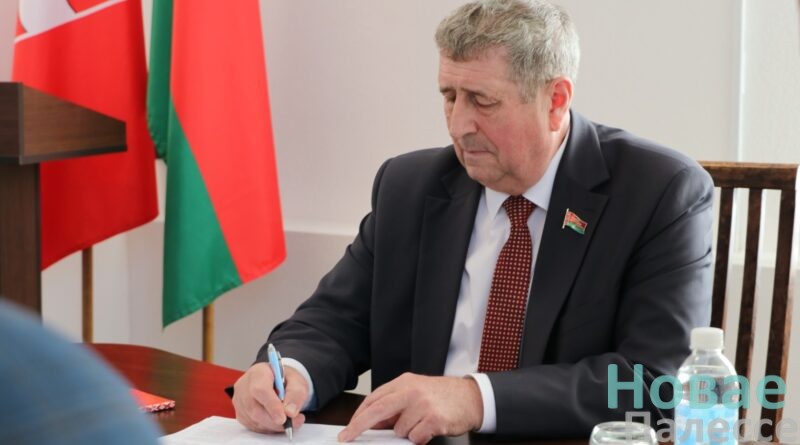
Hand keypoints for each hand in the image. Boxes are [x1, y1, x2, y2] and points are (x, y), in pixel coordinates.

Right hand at [232, 362, 307, 432]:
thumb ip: (296, 395)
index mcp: (258, 373)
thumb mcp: (297, 382)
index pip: (260, 390)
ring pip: (254, 420)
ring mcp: (240, 401)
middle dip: (274, 420)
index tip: (283, 418)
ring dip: (273, 425)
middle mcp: (244, 386)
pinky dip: (268, 428)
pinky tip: (276, 420)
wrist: (277, 381)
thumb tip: (290, 412)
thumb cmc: (285, 380)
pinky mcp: (241, 414)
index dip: (272, 406)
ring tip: (288, 420)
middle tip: (291, 423)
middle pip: (254, 409)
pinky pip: (254, 426)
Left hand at [338, 373, 482, 443]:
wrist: (472, 398)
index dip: (359, 415)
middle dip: (359, 425)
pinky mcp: (434, 419)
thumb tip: (373, 423)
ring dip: (407, 433)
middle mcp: (412, 390)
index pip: (375, 398)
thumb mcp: (416, 393)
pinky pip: (415, 437)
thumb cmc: (443, 396)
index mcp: (405, 382)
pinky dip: (420, 438)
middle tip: (349, 437)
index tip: (349, 428)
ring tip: (422, 424)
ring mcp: (423, 404)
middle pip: (377, 409)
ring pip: (399, 430)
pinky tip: (430, 429)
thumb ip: (395, 405)